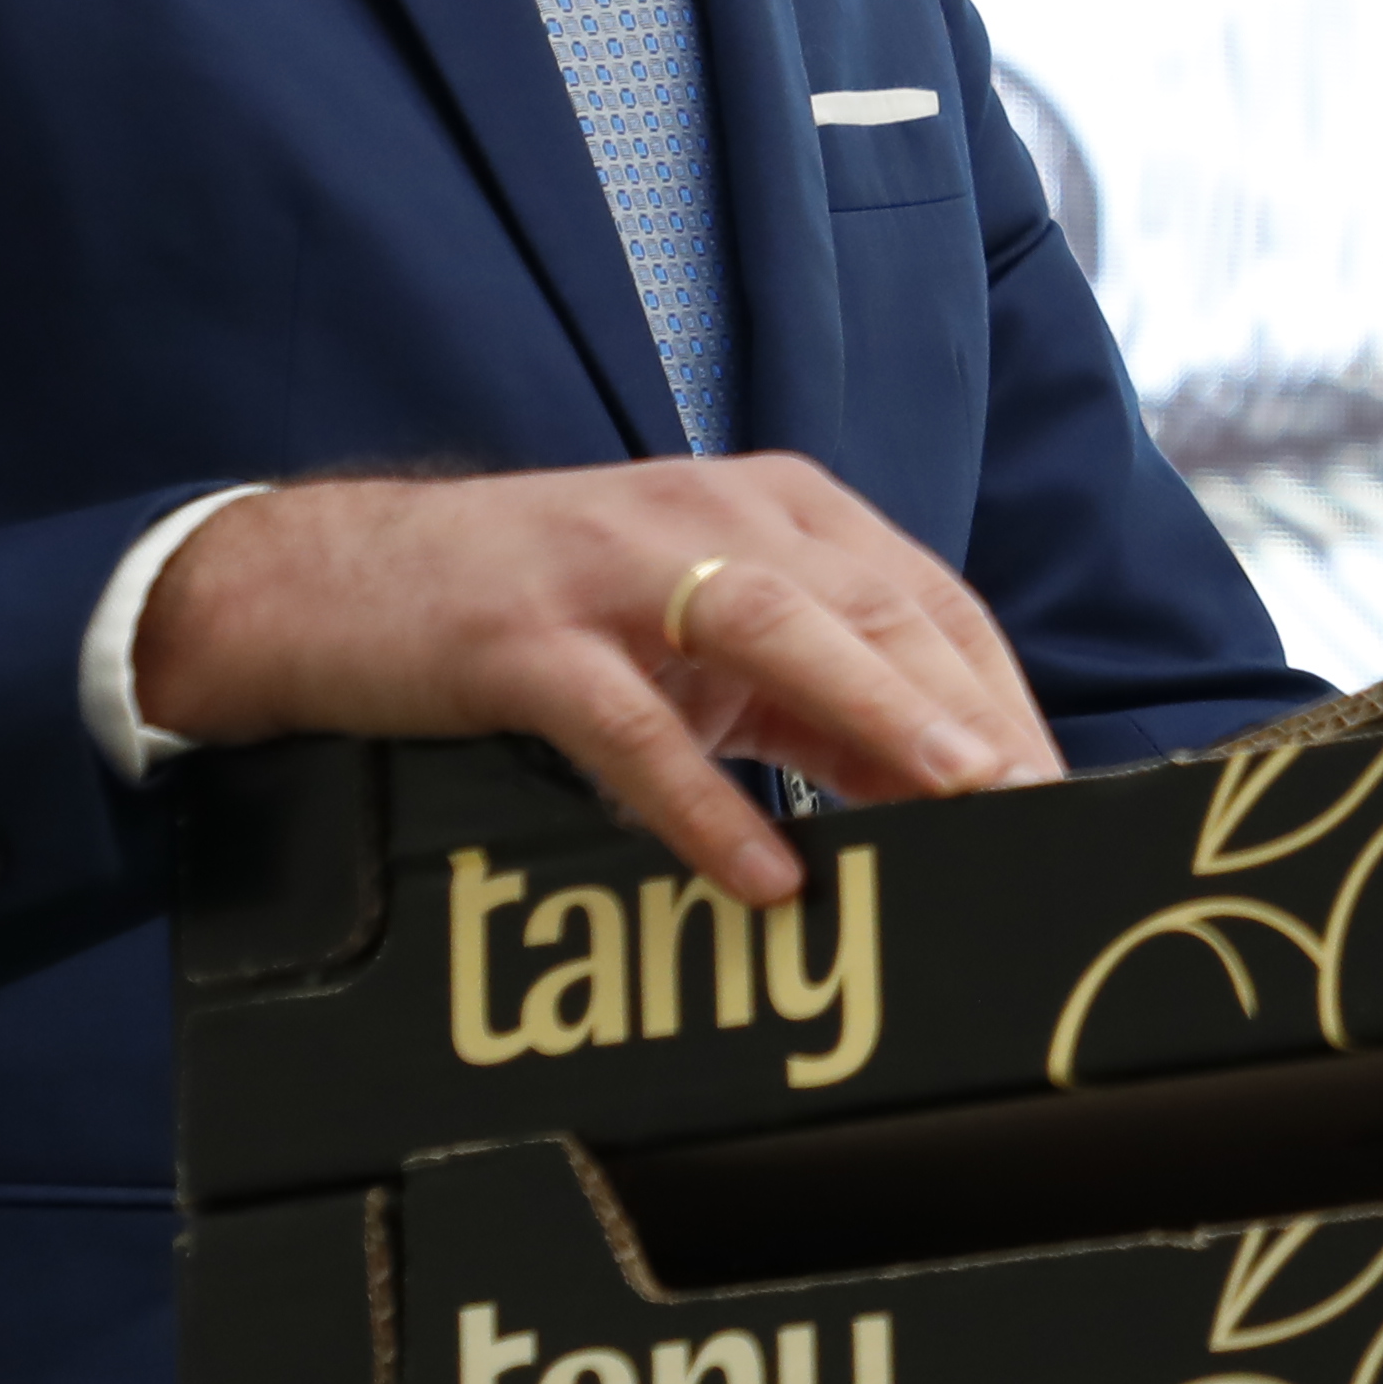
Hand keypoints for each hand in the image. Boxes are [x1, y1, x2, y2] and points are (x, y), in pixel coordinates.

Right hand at [135, 455, 1054, 903]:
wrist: (327, 583)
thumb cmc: (539, 616)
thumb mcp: (691, 639)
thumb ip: (807, 698)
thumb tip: (933, 794)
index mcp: (770, 508)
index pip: (921, 591)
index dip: (994, 688)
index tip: (1055, 783)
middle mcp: (710, 515)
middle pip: (873, 603)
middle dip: (966, 708)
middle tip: (1037, 806)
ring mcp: (614, 572)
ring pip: (776, 630)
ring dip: (877, 711)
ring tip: (955, 796)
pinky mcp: (522, 639)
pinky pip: (630, 723)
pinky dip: (703, 802)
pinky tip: (762, 874)